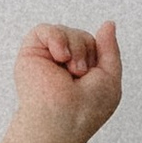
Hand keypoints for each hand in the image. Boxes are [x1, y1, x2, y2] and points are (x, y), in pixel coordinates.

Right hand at [14, 22, 121, 142]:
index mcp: (80, 70)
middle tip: (80, 75)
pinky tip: (59, 57)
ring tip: (71, 71)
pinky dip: (56, 39)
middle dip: (86, 52)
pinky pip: (46, 29)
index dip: (98, 55)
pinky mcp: (31, 53)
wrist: (64, 119)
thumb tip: (108, 24)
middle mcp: (62, 64)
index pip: (93, 45)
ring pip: (66, 32)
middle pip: (81, 36)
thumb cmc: (87, 108)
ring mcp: (46, 58)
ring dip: (75, 49)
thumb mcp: (110, 77)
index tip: (93, 75)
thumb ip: (110, 49)